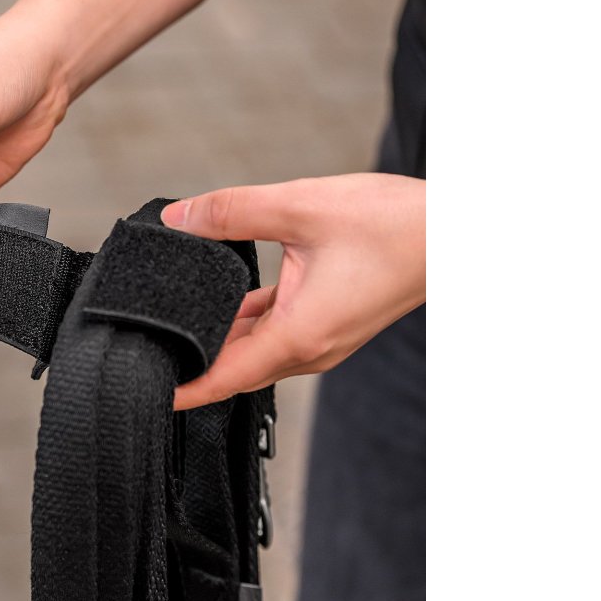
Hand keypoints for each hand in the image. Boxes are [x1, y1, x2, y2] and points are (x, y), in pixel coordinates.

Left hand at [160, 173, 425, 410]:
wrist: (455, 232)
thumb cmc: (393, 225)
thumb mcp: (300, 206)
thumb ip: (231, 212)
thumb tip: (178, 219)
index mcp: (298, 336)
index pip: (223, 380)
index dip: (182, 390)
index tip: (146, 394)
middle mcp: (308, 350)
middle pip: (233, 369)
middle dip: (191, 364)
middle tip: (145, 350)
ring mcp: (320, 340)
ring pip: (253, 351)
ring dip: (218, 340)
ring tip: (173, 325)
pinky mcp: (328, 323)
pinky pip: (274, 332)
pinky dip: (245, 323)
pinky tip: (221, 300)